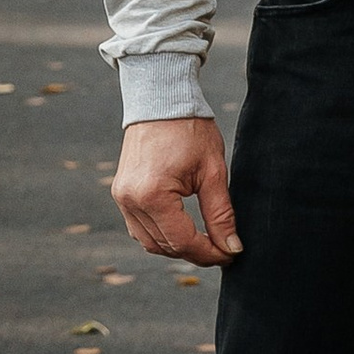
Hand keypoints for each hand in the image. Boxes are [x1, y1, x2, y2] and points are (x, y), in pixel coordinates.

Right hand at [114, 113, 242, 261]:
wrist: (161, 99)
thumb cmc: (190, 129)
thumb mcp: (213, 171)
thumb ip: (221, 214)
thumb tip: (232, 248)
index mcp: (153, 195)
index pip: (183, 242)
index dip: (210, 254)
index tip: (232, 254)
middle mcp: (131, 200)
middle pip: (166, 247)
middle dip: (196, 253)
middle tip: (224, 248)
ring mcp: (122, 198)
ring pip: (150, 242)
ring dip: (177, 247)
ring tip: (206, 240)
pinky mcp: (121, 193)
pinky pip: (139, 228)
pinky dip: (161, 234)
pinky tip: (182, 228)